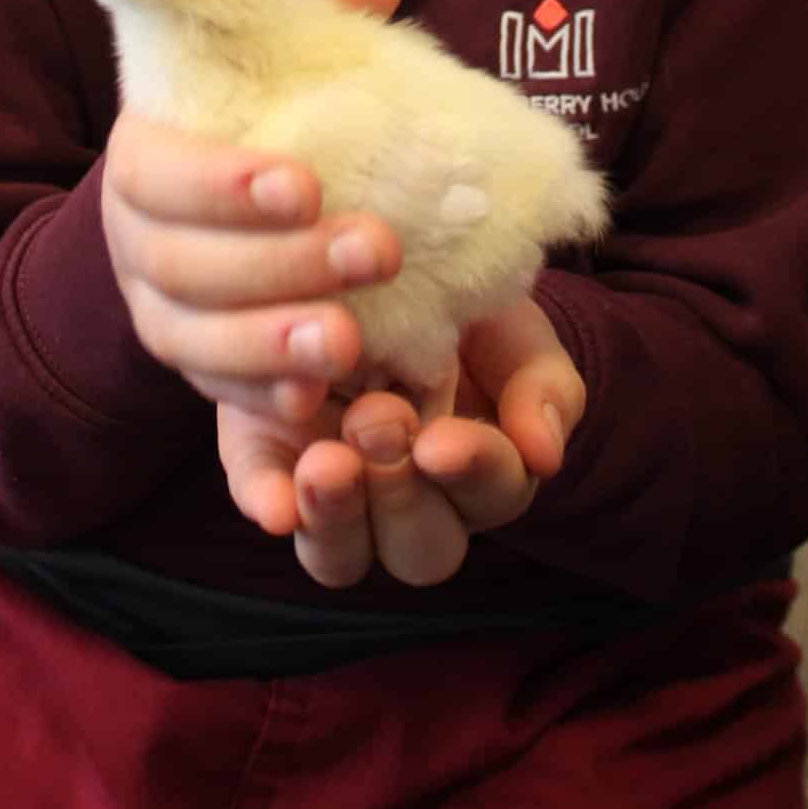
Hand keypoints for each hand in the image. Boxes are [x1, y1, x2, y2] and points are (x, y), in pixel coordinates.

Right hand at [100, 0, 403, 421]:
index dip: (221, 184)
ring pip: (194, 340)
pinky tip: (316, 400)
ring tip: (351, 341)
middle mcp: (136, 237)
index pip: (158, 171)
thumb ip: (320, 22)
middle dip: (280, 263)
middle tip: (377, 249)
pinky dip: (261, 398)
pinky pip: (214, 395)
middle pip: (183, 264)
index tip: (304, 184)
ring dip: (272, 343)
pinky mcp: (191, 366)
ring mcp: (158, 310)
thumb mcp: (284, 66)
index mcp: (145, 153)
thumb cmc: (260, 116)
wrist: (216, 206)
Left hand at [218, 296, 584, 587]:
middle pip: (418, 549)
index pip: (490, 496)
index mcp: (481, 473)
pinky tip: (276, 502)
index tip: (442, 439)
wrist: (381, 252)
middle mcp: (409, 499)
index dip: (471, 472)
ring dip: (335, 519)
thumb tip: (544, 454)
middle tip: (377, 422)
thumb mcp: (514, 330)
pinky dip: (269, 504)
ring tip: (326, 465)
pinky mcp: (267, 455)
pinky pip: (264, 499)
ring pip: (340, 556)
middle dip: (400, 495)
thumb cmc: (466, 303)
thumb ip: (541, 386)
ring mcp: (335, 486)